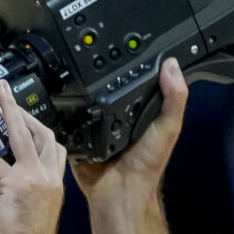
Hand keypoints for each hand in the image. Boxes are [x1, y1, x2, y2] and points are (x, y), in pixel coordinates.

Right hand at [0, 82, 67, 233]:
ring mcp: (52, 179)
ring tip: (19, 112)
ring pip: (48, 139)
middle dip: (12, 108)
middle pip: (27, 132)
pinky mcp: (58, 185)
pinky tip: (38, 139)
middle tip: (2, 89)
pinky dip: (48, 142)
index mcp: (18, 184)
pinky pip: (57, 154)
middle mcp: (39, 176)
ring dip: (34, 122)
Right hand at [72, 59, 187, 211]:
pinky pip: (66, 123)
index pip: (135, 82)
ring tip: (69, 72)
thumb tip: (172, 64)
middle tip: (88, 55)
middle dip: (98, 77)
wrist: (119, 191)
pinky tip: (59, 100)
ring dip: (77, 93)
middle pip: (106, 90)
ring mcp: (94, 128)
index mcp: (138, 111)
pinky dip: (63, 114)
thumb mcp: (169, 126)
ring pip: (83, 104)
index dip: (132, 64)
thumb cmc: (148, 163)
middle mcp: (116, 117)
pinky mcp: (76, 138)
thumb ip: (174, 97)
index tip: (124, 42)